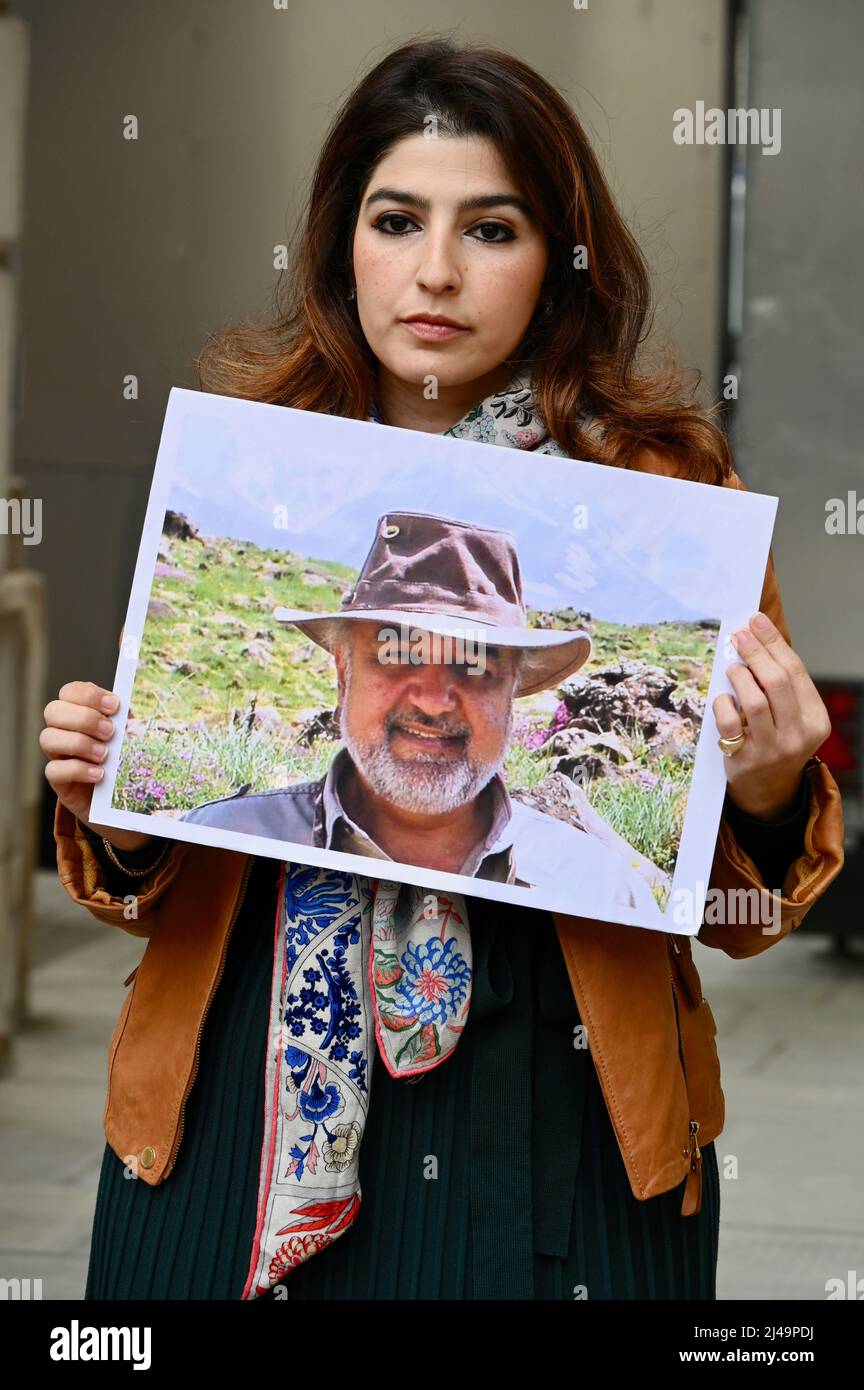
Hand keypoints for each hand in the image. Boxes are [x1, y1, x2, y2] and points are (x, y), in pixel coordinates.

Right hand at [40, 680, 152, 850]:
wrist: (123, 801)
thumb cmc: (126, 760)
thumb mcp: (130, 737)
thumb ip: (127, 721)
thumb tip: (131, 707)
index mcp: (80, 712)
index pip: (69, 692)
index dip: (88, 695)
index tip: (114, 706)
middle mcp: (63, 730)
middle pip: (52, 711)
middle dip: (83, 718)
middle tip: (110, 732)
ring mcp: (58, 755)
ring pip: (47, 738)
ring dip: (78, 743)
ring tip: (105, 755)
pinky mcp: (59, 781)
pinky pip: (53, 770)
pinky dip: (77, 769)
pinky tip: (99, 774)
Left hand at [713, 612, 830, 819]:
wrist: (767, 789)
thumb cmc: (776, 739)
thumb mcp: (790, 715)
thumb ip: (777, 684)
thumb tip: (752, 638)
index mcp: (815, 719)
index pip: (795, 671)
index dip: (773, 642)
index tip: (755, 621)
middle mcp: (798, 735)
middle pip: (776, 682)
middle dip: (755, 652)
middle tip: (738, 636)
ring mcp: (772, 750)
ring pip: (754, 701)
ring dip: (739, 677)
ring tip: (732, 668)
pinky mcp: (744, 760)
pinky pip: (730, 724)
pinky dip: (723, 704)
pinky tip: (723, 698)